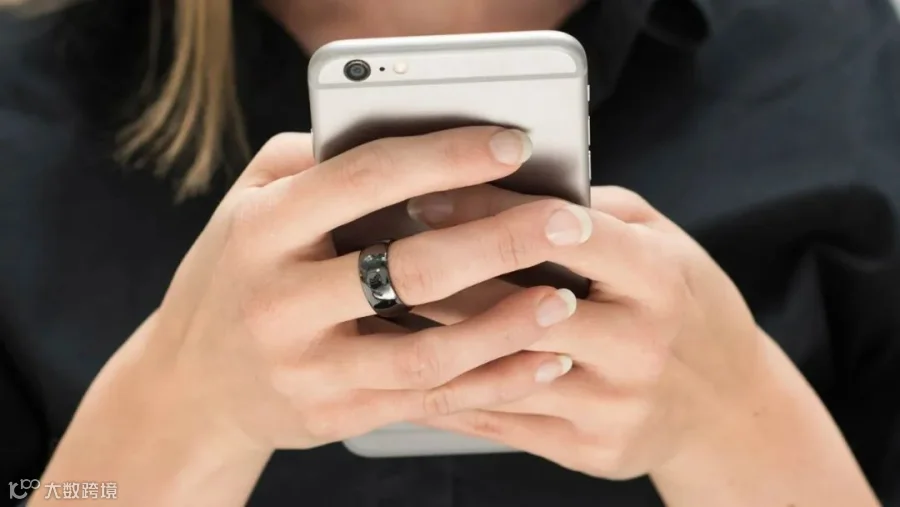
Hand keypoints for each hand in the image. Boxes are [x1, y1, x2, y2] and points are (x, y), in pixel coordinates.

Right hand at [36, 128, 584, 505]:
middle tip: (568, 220)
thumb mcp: (247, 206)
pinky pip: (429, 401)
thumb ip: (312, 163)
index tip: (513, 144)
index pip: (367, 179)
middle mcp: (281, 302)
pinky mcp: (336, 416)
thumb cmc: (233, 277)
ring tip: (566, 298)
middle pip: (412, 266)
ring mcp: (309, 368)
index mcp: (262, 230)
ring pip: (429, 350)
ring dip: (508, 324)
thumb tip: (405, 133)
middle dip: (502, 240)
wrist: (192, 387)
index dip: (447, 157)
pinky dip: (494, 382)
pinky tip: (542, 362)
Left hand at [403, 185, 876, 505]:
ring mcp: (613, 405)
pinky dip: (448, 391)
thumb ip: (598, 212)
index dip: (489, 210)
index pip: (564, 233)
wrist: (728, 408)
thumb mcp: (664, 243)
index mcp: (659, 278)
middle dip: (440, 276)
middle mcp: (638, 344)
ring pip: (497, 369)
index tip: (427, 195)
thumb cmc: (687, 305)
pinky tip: (404, 366)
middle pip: (515, 306)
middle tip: (378, 251)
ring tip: (375, 308)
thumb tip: (512, 183)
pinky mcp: (590, 449)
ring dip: (429, 337)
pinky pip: (500, 419)